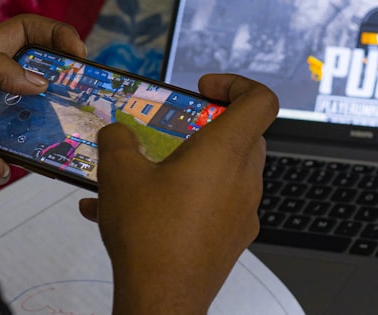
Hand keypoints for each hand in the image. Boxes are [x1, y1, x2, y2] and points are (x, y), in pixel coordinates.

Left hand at [0, 14, 84, 194]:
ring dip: (37, 135)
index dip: (54, 35)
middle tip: (80, 103)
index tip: (78, 54)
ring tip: (52, 142)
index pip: (24, 34)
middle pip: (32, 83)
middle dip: (58, 91)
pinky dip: (3, 167)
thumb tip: (39, 80)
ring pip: (23, 128)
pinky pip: (0, 164)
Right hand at [79, 74, 278, 314]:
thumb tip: (117, 132)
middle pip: (242, 133)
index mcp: (227, 150)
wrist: (160, 300)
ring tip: (139, 175)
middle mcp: (244, 179)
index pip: (261, 99)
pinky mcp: (230, 237)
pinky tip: (133, 212)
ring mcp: (241, 211)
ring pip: (224, 170)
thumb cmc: (150, 237)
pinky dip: (181, 198)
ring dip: (188, 164)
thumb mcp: (119, 171)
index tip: (205, 89)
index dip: (237, 84)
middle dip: (205, 126)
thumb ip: (118, 139)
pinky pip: (211, 204)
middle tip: (170, 129)